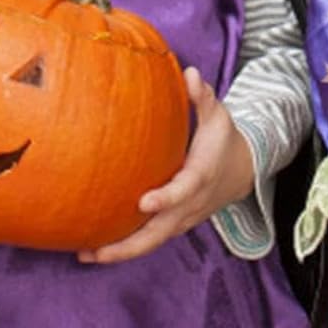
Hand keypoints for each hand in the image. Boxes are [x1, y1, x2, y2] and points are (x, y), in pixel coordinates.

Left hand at [80, 68, 254, 264]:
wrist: (241, 171)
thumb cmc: (222, 139)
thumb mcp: (218, 115)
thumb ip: (202, 96)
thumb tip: (190, 73)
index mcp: (199, 177)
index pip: (182, 192)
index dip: (164, 199)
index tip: (143, 202)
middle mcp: (189, 205)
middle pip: (159, 232)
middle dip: (129, 245)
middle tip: (96, 250)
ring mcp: (182, 219)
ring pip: (152, 242)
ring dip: (121, 252)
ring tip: (86, 254)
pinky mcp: (175, 225)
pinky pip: (150, 240)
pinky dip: (127, 248)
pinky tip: (97, 248)